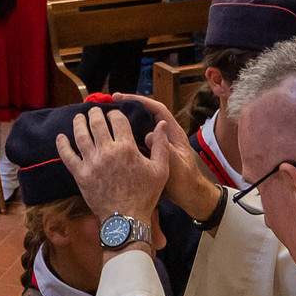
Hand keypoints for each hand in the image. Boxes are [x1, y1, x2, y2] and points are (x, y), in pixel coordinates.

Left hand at [56, 101, 168, 225]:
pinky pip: (67, 156)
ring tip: (78, 118)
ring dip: (78, 123)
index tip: (113, 114)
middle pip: (97, 123)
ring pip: (81, 136)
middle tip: (93, 110)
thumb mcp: (160, 170)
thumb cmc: (145, 195)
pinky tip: (60, 137)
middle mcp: (107, 152)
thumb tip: (160, 125)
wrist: (125, 219)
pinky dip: (62, 145)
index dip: (114, 114)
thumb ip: (160, 145)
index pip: (117, 121)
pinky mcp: (80, 175)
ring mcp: (92, 163)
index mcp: (127, 148)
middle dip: (95, 113)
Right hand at [120, 96, 218, 222]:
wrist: (189, 197)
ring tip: (106, 119)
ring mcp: (158, 145)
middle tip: (109, 104)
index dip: (140, 101)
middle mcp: (165, 135)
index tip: (121, 98)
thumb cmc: (185, 182)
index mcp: (174, 134)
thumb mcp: (175, 165)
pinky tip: (111, 139)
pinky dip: (125, 137)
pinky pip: (137, 140)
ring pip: (140, 127)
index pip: (157, 109)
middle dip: (129, 107)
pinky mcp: (152, 154)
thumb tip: (148, 134)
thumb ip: (164, 148)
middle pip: (146, 114)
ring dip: (125, 122)